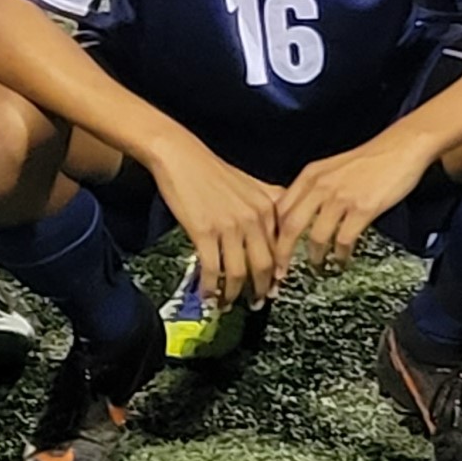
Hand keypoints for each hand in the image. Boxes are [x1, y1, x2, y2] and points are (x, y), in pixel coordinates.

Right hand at [151, 141, 289, 307]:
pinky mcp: (205, 231)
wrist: (181, 157)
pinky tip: (207, 294)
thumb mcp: (250, 183)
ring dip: (233, 294)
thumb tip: (280, 229)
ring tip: (227, 303)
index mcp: (267, 206)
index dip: (276, 274)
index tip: (273, 288)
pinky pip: (213, 269)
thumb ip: (268, 203)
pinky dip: (211, 287)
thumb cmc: (212, 171)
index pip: (280, 249)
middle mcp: (253, 217)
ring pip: (239, 272)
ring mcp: (230, 226)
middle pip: (263, 266)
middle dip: (260, 290)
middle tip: (255, 303)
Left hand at [276, 136, 433, 272]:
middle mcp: (320, 185)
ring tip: (317, 267)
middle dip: (283, 254)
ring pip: (315, 236)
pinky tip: (342, 259)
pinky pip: (343, 239)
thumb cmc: (369, 159)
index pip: (279, 209)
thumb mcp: (332, 168)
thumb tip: (300, 217)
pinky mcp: (362, 208)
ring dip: (314, 257)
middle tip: (282, 273)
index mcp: (310, 175)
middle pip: (290, 226)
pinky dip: (340, 254)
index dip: (273, 235)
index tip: (272, 252)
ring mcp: (341, 197)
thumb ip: (314, 189)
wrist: (400, 147)